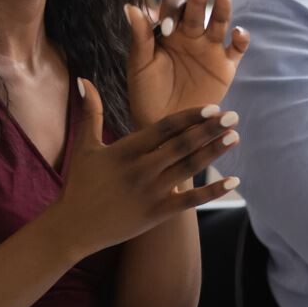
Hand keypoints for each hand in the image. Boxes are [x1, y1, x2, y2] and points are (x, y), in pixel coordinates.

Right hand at [45, 78, 240, 261]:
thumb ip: (91, 111)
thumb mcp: (85, 145)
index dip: (189, 117)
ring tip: (234, 137)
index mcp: (126, 150)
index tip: (212, 107)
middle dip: (209, 130)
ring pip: (188, 168)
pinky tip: (234, 180)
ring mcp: (150, 192)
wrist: (73, 227)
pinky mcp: (156, 214)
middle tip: (233, 116)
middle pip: (181, 145)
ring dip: (213, 152)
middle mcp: (141, 169)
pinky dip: (213, 191)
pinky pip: (190, 200)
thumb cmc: (79, 184)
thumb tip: (85, 79)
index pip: (164, 128)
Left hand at [124, 0, 249, 127]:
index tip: (165, 26)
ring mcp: (208, 49)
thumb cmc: (146, 95)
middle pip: (196, 9)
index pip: (171, 8)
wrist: (165, 127)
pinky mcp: (225, 67)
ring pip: (219, 22)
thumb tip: (131, 6)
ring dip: (223, 9)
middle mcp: (189, 36)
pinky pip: (237, 48)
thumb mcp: (139, 66)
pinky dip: (241, 38)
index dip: (170, 10)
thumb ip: (139, 38)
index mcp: (166, 32)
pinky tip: (237, 33)